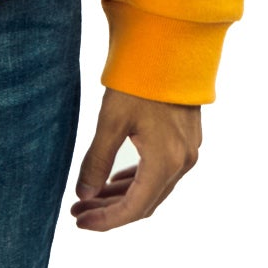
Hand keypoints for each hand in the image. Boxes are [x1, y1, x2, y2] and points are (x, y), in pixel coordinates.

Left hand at [70, 86, 201, 231]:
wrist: (171, 45)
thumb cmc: (139, 79)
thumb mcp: (111, 120)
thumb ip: (97, 161)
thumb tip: (83, 195)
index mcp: (165, 161)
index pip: (134, 208)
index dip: (106, 220)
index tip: (80, 221)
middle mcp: (182, 162)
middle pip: (144, 202)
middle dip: (110, 210)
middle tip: (79, 211)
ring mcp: (188, 152)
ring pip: (153, 189)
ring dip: (122, 196)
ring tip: (90, 198)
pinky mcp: (186, 140)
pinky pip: (161, 173)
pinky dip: (137, 181)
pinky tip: (115, 181)